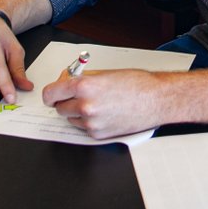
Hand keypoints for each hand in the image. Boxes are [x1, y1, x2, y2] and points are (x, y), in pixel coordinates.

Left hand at [42, 69, 163, 138]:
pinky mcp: (98, 134)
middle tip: (78, 96)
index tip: (53, 95)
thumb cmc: (137, 84)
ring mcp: (91, 122)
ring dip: (77, 113)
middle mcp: (85, 106)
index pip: (51, 93)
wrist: (156, 100)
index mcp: (84, 86)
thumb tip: (66, 81)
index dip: (51, 94)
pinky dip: (89, 122)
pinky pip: (84, 128)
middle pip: (59, 108)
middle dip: (66, 102)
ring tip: (97, 104)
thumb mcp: (105, 73)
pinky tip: (104, 113)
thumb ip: (81, 78)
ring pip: (71, 119)